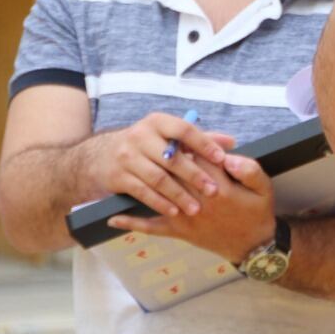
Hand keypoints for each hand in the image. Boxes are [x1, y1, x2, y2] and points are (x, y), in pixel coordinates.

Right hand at [84, 112, 234, 218]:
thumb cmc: (148, 145)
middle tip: (213, 190)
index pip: (184, 129)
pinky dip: (160, 202)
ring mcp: (127, 156)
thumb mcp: (169, 136)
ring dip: (179, 194)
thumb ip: (200, 139)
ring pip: (158, 178)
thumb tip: (231, 142)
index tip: (221, 159)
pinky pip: (143, 192)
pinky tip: (175, 211)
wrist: (103, 156)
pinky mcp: (118, 176)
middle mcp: (140, 135)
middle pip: (172, 157)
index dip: (204, 144)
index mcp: (158, 122)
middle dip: (194, 175)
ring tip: (196, 207)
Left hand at [107, 153, 275, 264]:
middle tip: (159, 144)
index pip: (199, 158)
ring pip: (159, 194)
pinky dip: (132, 223)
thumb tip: (228, 157)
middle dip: (166, 157)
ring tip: (131, 164)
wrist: (253, 246)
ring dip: (144, 180)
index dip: (191, 144)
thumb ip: (249, 169)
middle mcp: (199, 202)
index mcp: (221, 188)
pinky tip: (113, 218)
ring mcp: (186, 218)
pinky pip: (152, 227)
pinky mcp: (180, 231)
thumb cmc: (257, 212)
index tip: (184, 134)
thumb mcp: (263, 187)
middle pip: (174, 172)